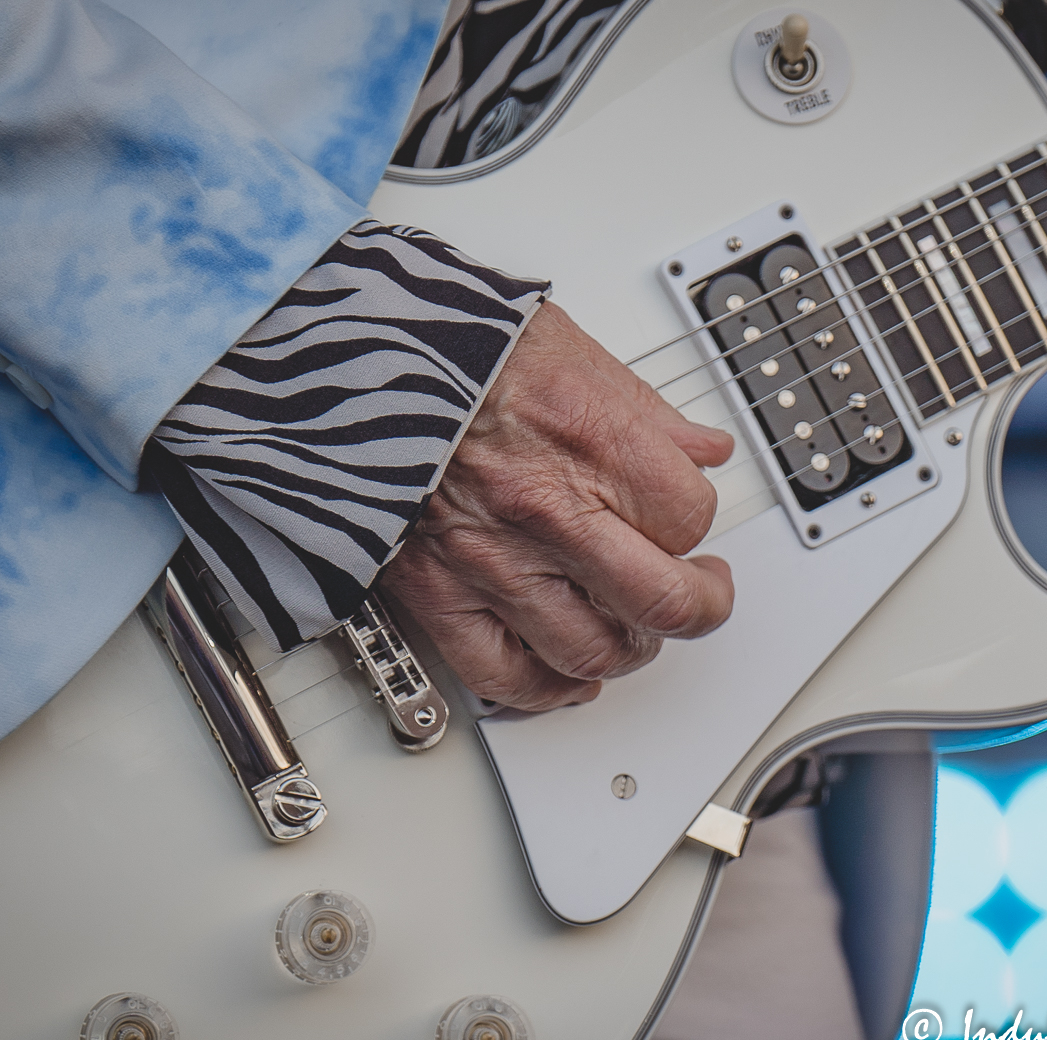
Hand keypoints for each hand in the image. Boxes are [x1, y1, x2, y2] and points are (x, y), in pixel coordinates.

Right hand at [380, 302, 734, 710]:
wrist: (344, 357)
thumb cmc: (448, 344)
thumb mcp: (570, 350)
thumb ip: (646, 414)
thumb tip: (701, 450)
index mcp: (589, 440)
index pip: (691, 518)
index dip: (699, 522)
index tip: (689, 519)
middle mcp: (546, 510)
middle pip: (664, 600)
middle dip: (700, 605)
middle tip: (701, 594)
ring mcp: (491, 560)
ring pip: (595, 651)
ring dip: (630, 648)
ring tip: (634, 627)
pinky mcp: (436, 592)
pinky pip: (505, 674)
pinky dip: (547, 689)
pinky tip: (570, 676)